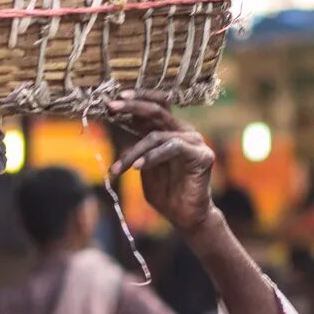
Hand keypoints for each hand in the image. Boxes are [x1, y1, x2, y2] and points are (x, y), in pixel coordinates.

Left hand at [107, 91, 214, 234]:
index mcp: (171, 129)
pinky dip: (153, 157)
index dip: (137, 97)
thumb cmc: (164, 191)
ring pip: (157, 136)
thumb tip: (116, 120)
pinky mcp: (202, 155)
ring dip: (134, 152)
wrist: (184, 216)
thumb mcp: (143, 163)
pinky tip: (139, 167)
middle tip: (111, 106)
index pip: (155, 104)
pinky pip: (172, 148)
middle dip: (132, 106)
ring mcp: (195, 141)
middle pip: (158, 110)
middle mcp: (184, 131)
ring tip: (120, 168)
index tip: (114, 98)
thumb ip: (136, 144)